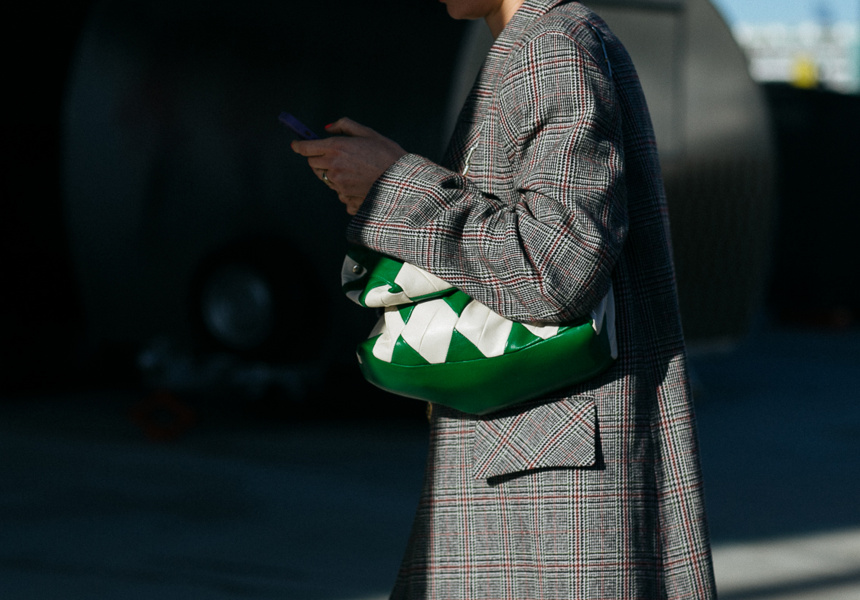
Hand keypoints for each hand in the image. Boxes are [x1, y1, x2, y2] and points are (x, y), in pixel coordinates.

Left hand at [291, 118, 406, 214]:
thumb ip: (344, 126)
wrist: (402, 181)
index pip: (306, 148)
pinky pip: (336, 190)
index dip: (299, 145)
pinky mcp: (345, 197)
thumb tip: (327, 128)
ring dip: (331, 172)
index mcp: (336, 148)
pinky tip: (358, 181)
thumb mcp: (368, 132)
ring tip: (353, 169)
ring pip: (324, 178)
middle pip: (312, 164)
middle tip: (334, 156)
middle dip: (318, 159)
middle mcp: (333, 166)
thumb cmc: (388, 154)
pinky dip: (342, 185)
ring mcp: (338, 184)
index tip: (296, 144)